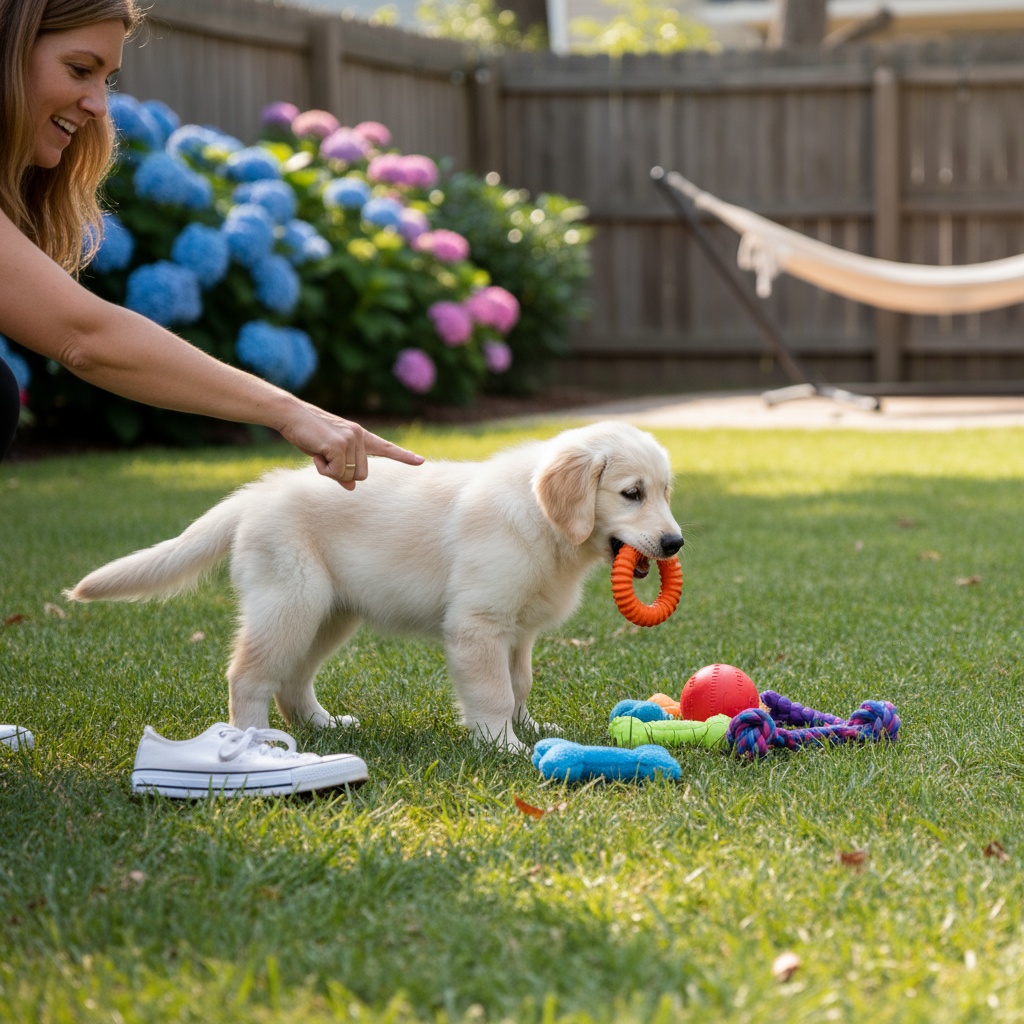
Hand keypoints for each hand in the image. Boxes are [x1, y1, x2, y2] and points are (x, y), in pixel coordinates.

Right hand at [281, 403, 423, 487]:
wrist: (291, 415)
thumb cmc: (308, 434)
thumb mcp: (328, 453)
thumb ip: (343, 469)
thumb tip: (352, 487)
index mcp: (360, 436)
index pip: (385, 447)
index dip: (403, 456)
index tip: (420, 461)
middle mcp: (359, 436)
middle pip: (362, 475)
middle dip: (343, 475)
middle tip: (325, 459)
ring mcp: (351, 440)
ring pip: (349, 475)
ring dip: (331, 471)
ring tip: (319, 453)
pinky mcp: (340, 445)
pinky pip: (337, 473)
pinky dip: (324, 470)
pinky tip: (316, 454)